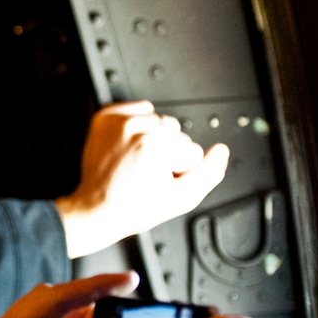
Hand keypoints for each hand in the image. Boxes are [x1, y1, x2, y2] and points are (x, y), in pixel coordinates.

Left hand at [55, 101, 229, 258]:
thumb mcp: (180, 199)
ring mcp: (117, 122)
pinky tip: (131, 146)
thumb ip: (209, 173)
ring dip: (154, 140)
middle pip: (178, 135)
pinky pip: (140, 109)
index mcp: (154, 146)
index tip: (160, 181)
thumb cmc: (132, 207)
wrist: (96, 208)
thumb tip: (220, 151)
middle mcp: (135, 128)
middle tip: (146, 174)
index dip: (181, 170)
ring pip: (160, 123)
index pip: (194, 151)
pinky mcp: (106, 118)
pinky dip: (140, 125)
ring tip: (137, 161)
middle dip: (168, 154)